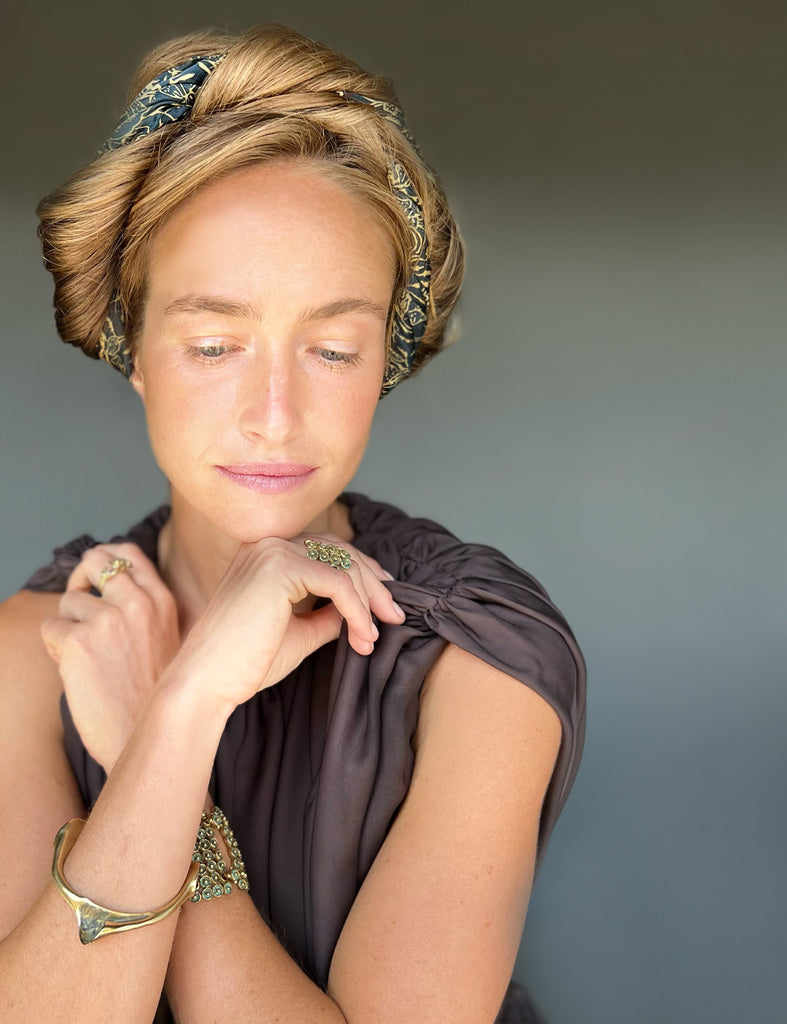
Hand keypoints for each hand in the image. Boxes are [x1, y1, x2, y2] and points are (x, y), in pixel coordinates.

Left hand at [41, 543, 179, 772]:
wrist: (148, 738)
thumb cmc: (153, 697)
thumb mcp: (166, 640)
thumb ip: (144, 609)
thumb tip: (107, 583)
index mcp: (162, 602)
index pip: (130, 554)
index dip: (107, 559)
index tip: (98, 578)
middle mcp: (137, 604)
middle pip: (95, 559)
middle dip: (80, 579)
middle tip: (79, 603)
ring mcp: (108, 621)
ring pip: (69, 601)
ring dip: (69, 626)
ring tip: (87, 658)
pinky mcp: (78, 643)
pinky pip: (51, 628)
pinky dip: (55, 649)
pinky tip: (77, 672)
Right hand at [170, 533, 404, 712]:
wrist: (207, 682)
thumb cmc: (247, 662)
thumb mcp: (299, 632)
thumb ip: (328, 614)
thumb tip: (360, 610)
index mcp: (267, 553)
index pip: (329, 550)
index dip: (363, 574)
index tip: (385, 604)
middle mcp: (269, 544)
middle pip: (341, 551)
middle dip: (374, 584)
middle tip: (395, 616)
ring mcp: (272, 551)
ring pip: (344, 565)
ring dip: (368, 601)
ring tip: (373, 637)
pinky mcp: (279, 567)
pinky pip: (338, 583)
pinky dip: (358, 610)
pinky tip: (363, 637)